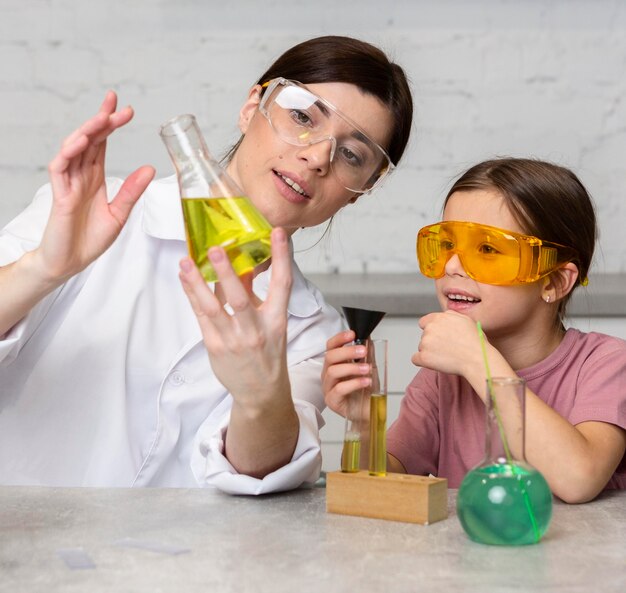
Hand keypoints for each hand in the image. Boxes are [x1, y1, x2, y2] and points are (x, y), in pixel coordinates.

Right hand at [36, 91, 154, 283]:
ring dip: (87, 131)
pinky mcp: (60, 196)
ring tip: (102, 117)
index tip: (126, 109)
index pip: (103, 144)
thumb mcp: (119, 214)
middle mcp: (81, 176)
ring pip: (74, 149)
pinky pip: (60, 169)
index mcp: (95, 178)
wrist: (70, 262)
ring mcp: (69, 184)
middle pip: (90, 140)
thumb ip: (132, 191)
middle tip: (116, 103)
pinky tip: (82, 141)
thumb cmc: (91, 239)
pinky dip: (69, 153)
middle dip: (102, 120)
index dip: (111, 125)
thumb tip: (149, 168)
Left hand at [178, 227, 293, 407]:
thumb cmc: (266, 352)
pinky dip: (191, 295)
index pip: (282, 284)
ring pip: (212, 308)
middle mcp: (256, 330)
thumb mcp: (269, 322)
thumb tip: (238, 264)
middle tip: (215, 249)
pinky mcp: (214, 346)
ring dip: (197, 283)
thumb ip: (253, 294)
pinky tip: (184, 278)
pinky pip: (200, 316)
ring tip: (185, 262)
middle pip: (240, 298)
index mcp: (276, 320)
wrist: (260, 391)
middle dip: (226, 273)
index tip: (279, 233)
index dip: (282, 257)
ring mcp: (233, 340)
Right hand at [322, 330, 370, 417]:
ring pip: (333, 371)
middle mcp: (329, 374)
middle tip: (363, 351)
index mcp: (335, 364)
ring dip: (352, 367)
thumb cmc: (366, 391)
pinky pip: (339, 389)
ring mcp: (328, 388)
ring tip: (367, 369)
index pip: (331, 347)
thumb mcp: (369, 368)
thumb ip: (367, 354)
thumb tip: (368, 337)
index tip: (352, 334)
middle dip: (347, 351)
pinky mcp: (332, 401)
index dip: (339, 338)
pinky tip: (365, 381)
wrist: (370, 412)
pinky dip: (354, 383)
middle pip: (330, 357)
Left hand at [412, 310, 485, 377]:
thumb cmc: (475, 342)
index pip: (424, 322)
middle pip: (424, 336)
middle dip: (432, 342)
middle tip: (447, 348)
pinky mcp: (423, 357)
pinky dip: (423, 362)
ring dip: (430, 352)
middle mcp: (430, 328)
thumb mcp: (466, 320)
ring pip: (421, 348)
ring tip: (447, 356)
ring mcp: (425, 343)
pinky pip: (415, 359)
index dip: (430, 330)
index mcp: (439, 318)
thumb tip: (443, 316)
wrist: (477, 359)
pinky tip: (435, 363)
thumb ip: (451, 315)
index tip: (437, 337)